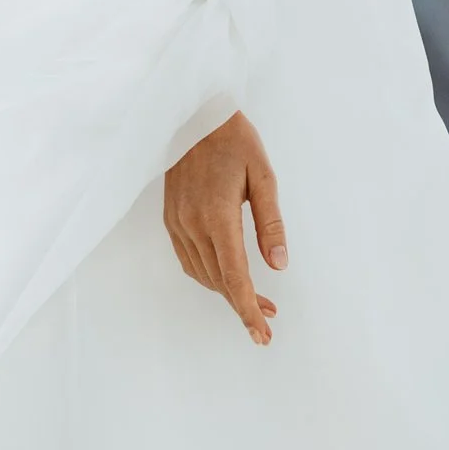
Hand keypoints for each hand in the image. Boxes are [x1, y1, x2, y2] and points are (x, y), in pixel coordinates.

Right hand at [163, 111, 286, 344]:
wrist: (193, 115)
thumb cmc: (235, 141)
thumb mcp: (262, 177)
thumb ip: (270, 224)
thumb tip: (278, 266)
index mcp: (218, 215)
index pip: (234, 276)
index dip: (248, 309)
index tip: (262, 334)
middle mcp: (192, 224)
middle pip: (219, 281)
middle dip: (243, 306)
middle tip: (269, 320)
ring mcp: (177, 223)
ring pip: (202, 274)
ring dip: (227, 292)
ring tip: (254, 301)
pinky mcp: (170, 218)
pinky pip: (188, 260)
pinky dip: (208, 276)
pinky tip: (225, 277)